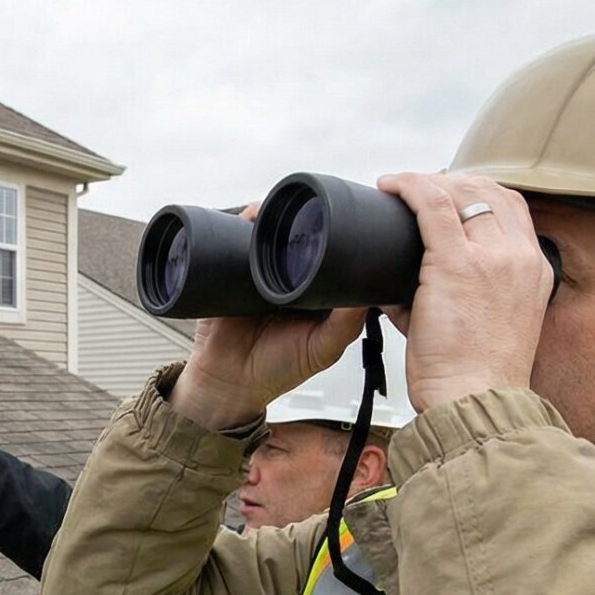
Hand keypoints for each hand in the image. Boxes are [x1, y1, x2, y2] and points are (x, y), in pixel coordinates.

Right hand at [167, 198, 373, 429]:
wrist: (226, 382)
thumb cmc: (276, 370)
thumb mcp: (322, 350)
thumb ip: (346, 325)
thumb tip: (368, 294)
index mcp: (317, 294)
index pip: (335, 257)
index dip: (344, 239)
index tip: (352, 224)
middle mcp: (291, 279)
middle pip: (303, 238)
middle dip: (309, 222)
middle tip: (316, 212)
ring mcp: (260, 273)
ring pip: (272, 234)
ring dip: (277, 219)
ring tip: (284, 214)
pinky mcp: (232, 269)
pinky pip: (237, 237)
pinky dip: (245, 222)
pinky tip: (253, 219)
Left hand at [375, 173, 550, 411]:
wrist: (476, 401)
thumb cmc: (474, 376)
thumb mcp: (488, 326)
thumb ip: (461, 295)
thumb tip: (406, 281)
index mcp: (534, 269)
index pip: (512, 206)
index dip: (477, 191)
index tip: (450, 193)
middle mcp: (520, 257)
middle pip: (489, 191)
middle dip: (452, 181)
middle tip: (420, 189)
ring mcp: (491, 257)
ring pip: (460, 192)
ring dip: (428, 182)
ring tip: (401, 187)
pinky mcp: (455, 264)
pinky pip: (432, 205)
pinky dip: (409, 187)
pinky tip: (391, 185)